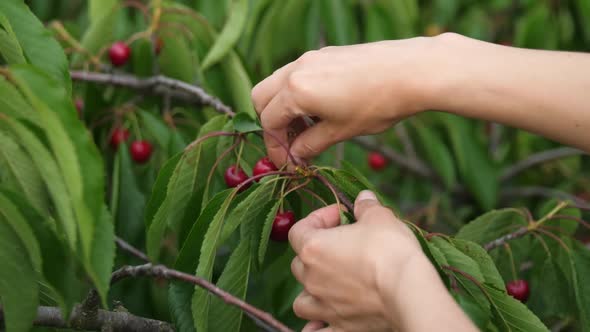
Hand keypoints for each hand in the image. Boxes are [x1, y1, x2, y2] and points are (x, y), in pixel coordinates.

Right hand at [251, 38, 434, 165]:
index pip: (269, 122)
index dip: (275, 147)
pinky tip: (321, 108)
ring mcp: (310, 58)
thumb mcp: (341, 131)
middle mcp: (296, 70)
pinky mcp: (325, 53)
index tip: (287, 163)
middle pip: (262, 98)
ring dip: (284, 107)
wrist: (412, 70)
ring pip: (277, 83)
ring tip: (308, 127)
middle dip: (271, 123)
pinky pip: (297, 74)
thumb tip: (295, 155)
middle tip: (291, 143)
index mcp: (296, 91)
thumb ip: (311, 144)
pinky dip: (298, 93)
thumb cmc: (377, 104)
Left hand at [288, 190, 423, 330]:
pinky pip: (317, 329)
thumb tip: (362, 199)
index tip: (341, 215)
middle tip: (342, 245)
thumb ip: (366, 207)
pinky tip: (326, 320)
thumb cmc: (390, 250)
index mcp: (313, 248)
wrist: (408, 290)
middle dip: (316, 252)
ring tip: (329, 283)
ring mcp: (324, 305)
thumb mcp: (380, 217)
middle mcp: (312, 278)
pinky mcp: (340, 326)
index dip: (318, 218)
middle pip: (299, 263)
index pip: (298, 229)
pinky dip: (318, 325)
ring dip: (310, 290)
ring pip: (302, 300)